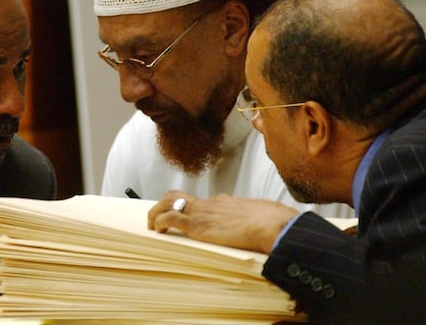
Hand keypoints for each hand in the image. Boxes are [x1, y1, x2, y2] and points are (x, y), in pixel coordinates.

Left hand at [147, 190, 298, 253]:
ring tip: (152, 224)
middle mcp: (210, 203)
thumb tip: (264, 216)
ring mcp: (202, 213)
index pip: (202, 201)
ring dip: (156, 211)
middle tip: (159, 216)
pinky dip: (160, 222)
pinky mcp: (197, 225)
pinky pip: (170, 218)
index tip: (189, 215)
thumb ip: (255, 215)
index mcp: (225, 202)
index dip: (192, 208)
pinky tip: (158, 231)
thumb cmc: (273, 220)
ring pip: (169, 202)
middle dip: (165, 203)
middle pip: (179, 195)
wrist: (271, 224)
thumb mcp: (262, 214)